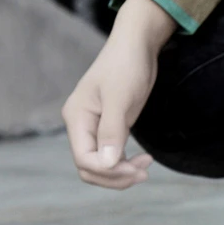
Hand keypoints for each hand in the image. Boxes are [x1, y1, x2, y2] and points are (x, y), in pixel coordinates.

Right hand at [61, 0, 176, 189]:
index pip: (84, 160)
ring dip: (122, 173)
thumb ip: (112, 130)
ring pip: (100, 166)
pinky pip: (111, 156)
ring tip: (146, 167)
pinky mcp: (109, 128)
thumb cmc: (126, 66)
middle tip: (144, 172)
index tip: (136, 167)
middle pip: (89, 168)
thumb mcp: (120, 98)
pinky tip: (143, 159)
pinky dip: (125, 163)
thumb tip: (106, 163)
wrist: (136, 47)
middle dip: (116, 176)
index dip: (109, 171)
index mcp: (77, 118)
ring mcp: (94, 128)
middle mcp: (81, 126)